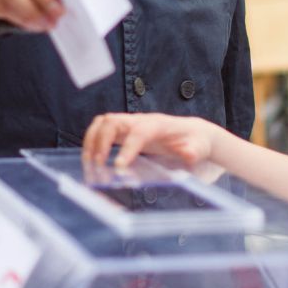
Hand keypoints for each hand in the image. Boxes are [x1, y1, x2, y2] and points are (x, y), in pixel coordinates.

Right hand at [81, 113, 223, 169]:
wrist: (193, 133)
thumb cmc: (194, 142)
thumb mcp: (198, 149)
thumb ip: (192, 151)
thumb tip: (187, 155)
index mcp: (158, 125)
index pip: (138, 132)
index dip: (127, 149)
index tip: (118, 168)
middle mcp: (140, 120)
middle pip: (112, 121)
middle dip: (101, 142)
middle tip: (97, 166)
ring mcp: (130, 123)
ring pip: (102, 123)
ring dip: (91, 141)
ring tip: (89, 164)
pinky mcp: (124, 130)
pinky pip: (101, 129)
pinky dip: (91, 142)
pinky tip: (91, 160)